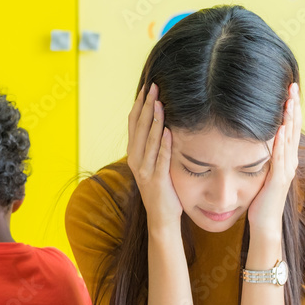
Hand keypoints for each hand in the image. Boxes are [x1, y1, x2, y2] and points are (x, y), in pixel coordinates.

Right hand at [127, 84, 181, 230]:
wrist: (161, 217)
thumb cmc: (161, 188)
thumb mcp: (153, 163)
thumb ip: (154, 145)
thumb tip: (162, 121)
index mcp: (134, 154)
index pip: (134, 124)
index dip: (139, 105)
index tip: (146, 87)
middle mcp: (136, 160)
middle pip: (140, 128)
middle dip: (147, 106)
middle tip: (154, 87)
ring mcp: (146, 171)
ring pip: (149, 141)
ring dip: (155, 121)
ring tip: (159, 103)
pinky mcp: (158, 180)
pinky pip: (161, 159)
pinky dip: (165, 145)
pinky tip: (170, 131)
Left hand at [248, 83, 300, 233]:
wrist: (264, 223)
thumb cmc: (261, 199)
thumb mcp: (263, 171)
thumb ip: (265, 155)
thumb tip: (260, 137)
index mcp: (286, 158)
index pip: (291, 128)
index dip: (292, 108)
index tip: (290, 90)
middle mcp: (290, 161)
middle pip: (294, 128)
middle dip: (294, 106)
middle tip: (293, 86)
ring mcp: (286, 170)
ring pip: (290, 140)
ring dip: (290, 120)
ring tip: (290, 101)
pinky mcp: (278, 180)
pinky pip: (280, 158)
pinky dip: (280, 143)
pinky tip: (280, 129)